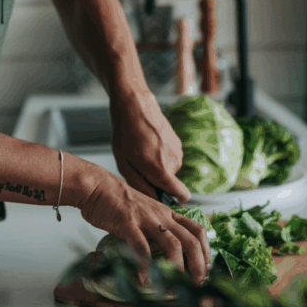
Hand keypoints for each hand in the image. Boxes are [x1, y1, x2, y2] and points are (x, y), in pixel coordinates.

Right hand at [78, 170, 210, 284]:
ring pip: (172, 245)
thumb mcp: (145, 211)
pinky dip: (145, 266)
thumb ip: (156, 227)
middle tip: (197, 283)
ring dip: (176, 268)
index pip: (197, 230)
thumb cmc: (117, 202)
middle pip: (190, 240)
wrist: (97, 186)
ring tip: (174, 287)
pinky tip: (145, 281)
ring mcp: (146, 219)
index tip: (207, 269)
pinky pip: (141, 247)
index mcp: (167, 213)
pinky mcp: (128, 224)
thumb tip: (163, 251)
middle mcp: (162, 216)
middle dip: (198, 265)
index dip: (206, 251)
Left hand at [110, 89, 191, 203]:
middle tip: (138, 168)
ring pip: (169, 171)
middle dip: (156, 181)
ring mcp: (178, 152)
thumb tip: (153, 200)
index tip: (162, 198)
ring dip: (157, 168)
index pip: (183, 195)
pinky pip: (170, 160)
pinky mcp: (178, 144)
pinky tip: (148, 146)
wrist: (135, 106)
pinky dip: (161, 158)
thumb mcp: (124, 164)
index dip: (174, 201)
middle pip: (170, 184)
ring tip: (141, 155)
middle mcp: (174, 162)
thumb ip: (140, 185)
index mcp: (161, 169)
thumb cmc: (125, 134)